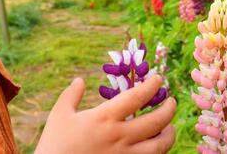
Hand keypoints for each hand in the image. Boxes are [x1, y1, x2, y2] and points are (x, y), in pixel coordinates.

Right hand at [34, 75, 175, 153]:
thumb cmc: (54, 144)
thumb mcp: (59, 115)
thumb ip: (71, 95)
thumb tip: (80, 80)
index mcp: (104, 118)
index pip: (136, 97)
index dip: (151, 86)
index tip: (159, 79)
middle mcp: (119, 136)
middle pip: (156, 121)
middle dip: (169, 109)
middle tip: (172, 101)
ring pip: (159, 146)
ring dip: (169, 134)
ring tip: (170, 127)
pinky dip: (158, 153)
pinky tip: (156, 146)